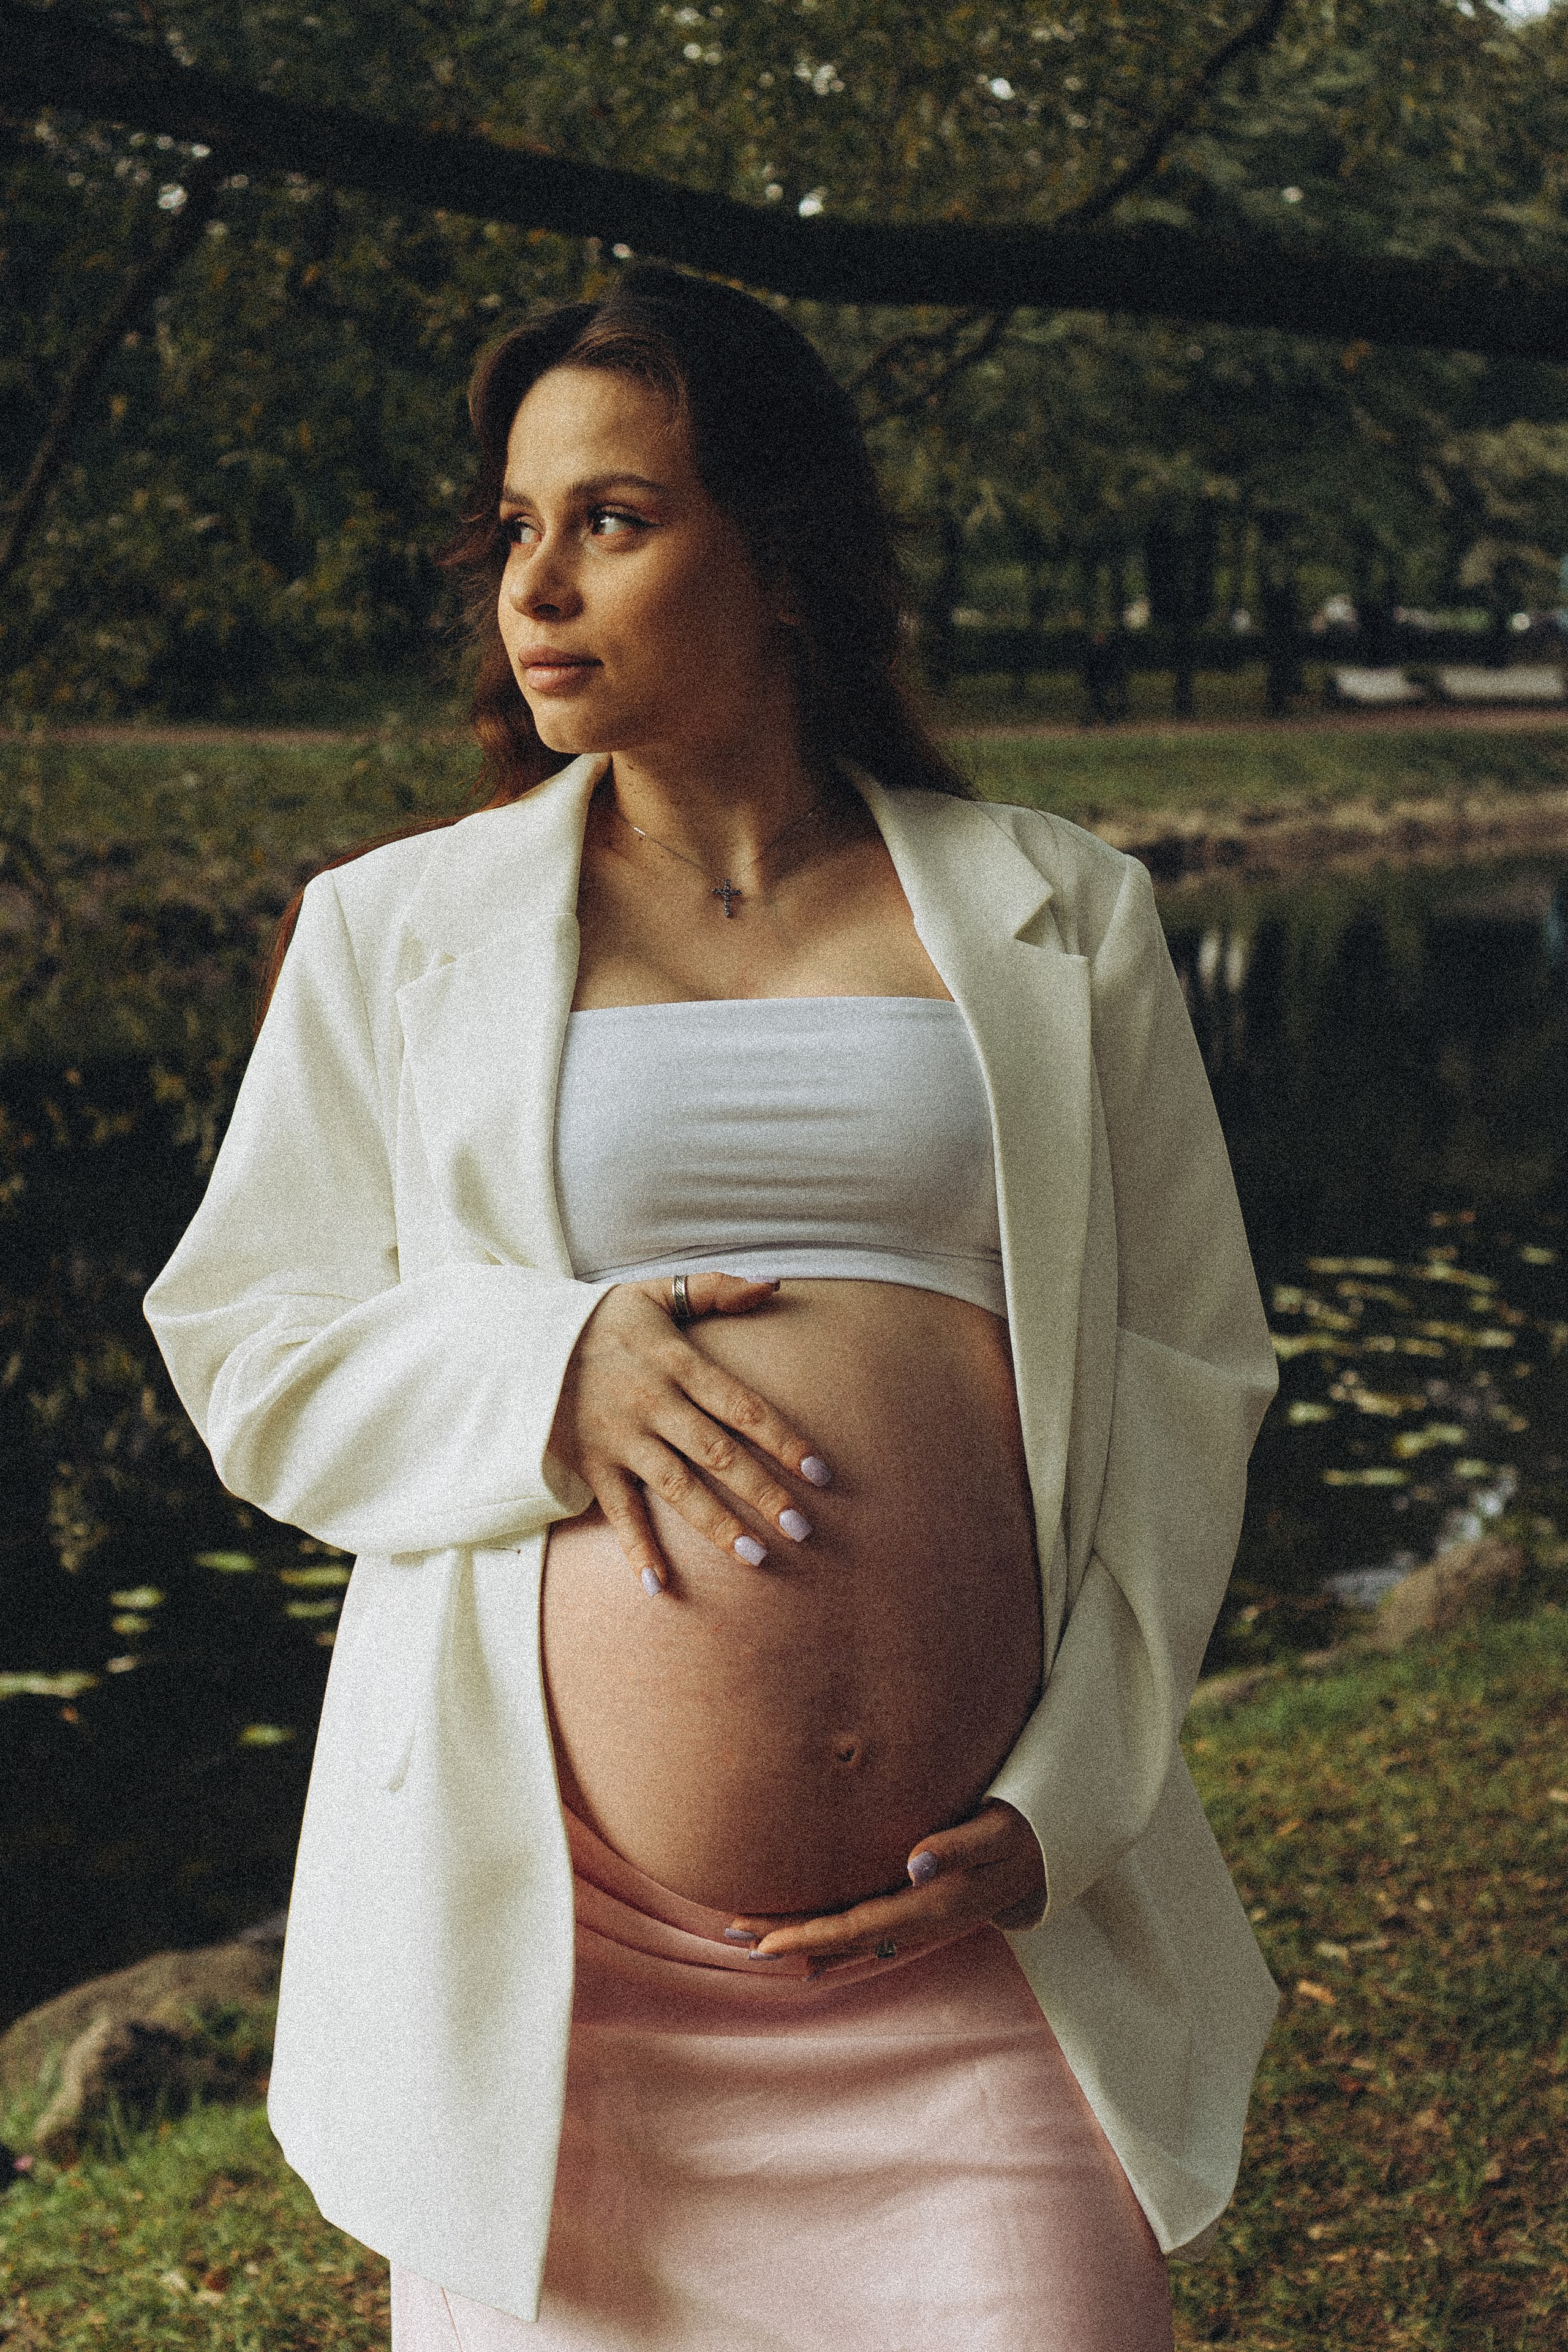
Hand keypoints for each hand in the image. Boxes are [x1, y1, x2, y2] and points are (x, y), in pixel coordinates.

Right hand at [548, 1271, 830, 1594]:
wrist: (519, 1339)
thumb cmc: (601, 1319)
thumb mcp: (654, 1292)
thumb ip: (715, 1289)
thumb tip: (772, 1284)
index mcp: (676, 1364)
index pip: (742, 1407)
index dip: (784, 1440)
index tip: (821, 1473)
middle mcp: (653, 1404)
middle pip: (718, 1453)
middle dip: (763, 1492)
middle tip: (803, 1528)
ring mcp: (621, 1438)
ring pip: (677, 1487)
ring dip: (716, 1524)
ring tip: (755, 1557)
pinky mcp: (592, 1464)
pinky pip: (618, 1511)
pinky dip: (636, 1549)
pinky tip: (659, 1585)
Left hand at [725, 1800, 1046, 1973]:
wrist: (1059, 1852)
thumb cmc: (1025, 1829)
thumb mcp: (1000, 1830)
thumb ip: (960, 1844)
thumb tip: (916, 1863)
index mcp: (931, 1907)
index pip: (854, 1927)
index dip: (806, 1935)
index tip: (761, 1939)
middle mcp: (920, 1924)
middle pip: (842, 1940)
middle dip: (787, 1940)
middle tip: (729, 1935)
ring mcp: (921, 1923)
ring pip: (851, 1942)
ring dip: (805, 1943)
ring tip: (754, 1942)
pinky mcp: (922, 1913)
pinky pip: (868, 1935)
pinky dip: (835, 1945)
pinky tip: (812, 1950)